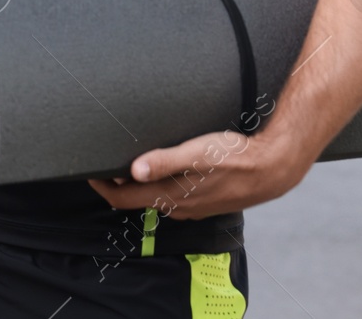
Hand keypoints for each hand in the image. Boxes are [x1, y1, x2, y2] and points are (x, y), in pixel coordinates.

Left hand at [87, 126, 310, 219]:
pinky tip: (165, 168)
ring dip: (140, 183)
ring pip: (155, 197)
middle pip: (136, 199)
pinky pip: (174, 196)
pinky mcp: (204, 202)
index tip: (89, 171)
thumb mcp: (196, 153)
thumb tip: (133, 170)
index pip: (122, 199)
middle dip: (118, 183)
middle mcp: (177, 207)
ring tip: (132, 160)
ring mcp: (191, 207)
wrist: (272, 169)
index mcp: (170, 195)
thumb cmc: (234, 157)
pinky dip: (161, 184)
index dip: (102, 186)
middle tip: (108, 161)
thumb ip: (164, 161)